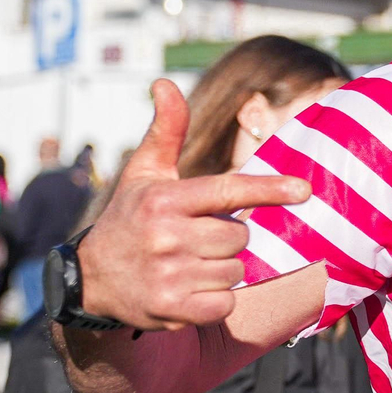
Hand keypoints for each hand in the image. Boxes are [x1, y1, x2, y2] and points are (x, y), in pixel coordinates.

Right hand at [77, 80, 310, 330]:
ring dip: (220, 269)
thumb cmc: (129, 218)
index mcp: (164, 199)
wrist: (87, 280)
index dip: (270, 189)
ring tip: (186, 264)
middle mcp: (166, 236)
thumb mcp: (144, 173)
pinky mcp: (171, 309)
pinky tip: (188, 290)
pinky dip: (215, 300)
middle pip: (240, 236)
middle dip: (227, 237)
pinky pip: (224, 303)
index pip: (229, 190)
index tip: (303, 190)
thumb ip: (166, 130)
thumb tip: (165, 83)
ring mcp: (168, 275)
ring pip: (235, 270)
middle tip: (193, 238)